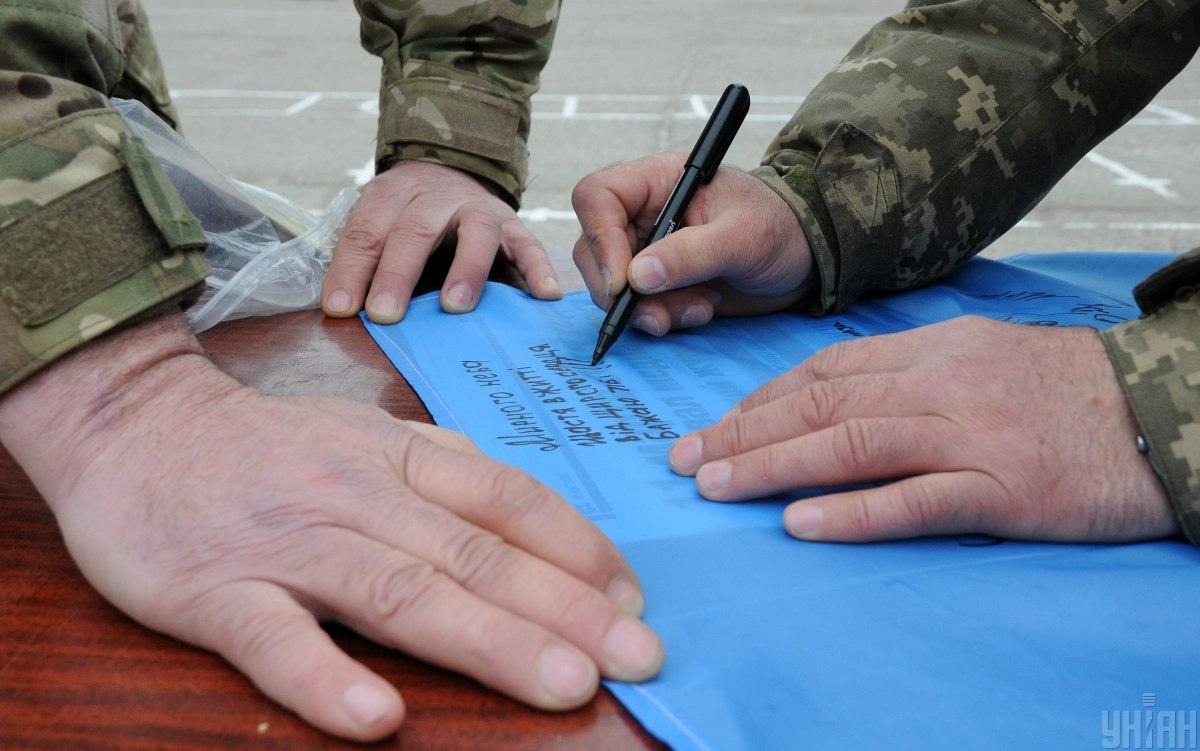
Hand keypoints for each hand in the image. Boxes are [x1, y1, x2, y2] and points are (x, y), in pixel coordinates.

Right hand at [0, 316, 660, 741]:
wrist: (133, 425)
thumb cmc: (269, 443)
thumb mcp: (366, 432)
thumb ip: (444, 467)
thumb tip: (528, 509)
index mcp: (400, 457)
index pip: (508, 499)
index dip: (577, 549)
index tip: (633, 599)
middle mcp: (357, 493)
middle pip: (474, 552)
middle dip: (564, 608)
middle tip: (639, 656)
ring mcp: (288, 543)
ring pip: (398, 592)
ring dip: (487, 640)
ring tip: (564, 684)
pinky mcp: (214, 591)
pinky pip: (273, 639)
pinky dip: (325, 678)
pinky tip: (378, 719)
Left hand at [323, 160, 561, 323]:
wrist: (453, 172)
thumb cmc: (408, 216)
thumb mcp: (378, 223)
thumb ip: (364, 258)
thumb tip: (340, 309)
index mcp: (392, 196)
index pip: (366, 232)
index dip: (352, 270)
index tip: (341, 308)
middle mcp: (436, 197)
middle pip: (415, 231)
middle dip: (398, 274)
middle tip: (384, 314)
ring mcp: (479, 210)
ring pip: (475, 233)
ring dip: (466, 269)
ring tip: (455, 307)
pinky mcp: (514, 225)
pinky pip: (529, 245)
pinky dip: (538, 268)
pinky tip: (543, 295)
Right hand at [571, 152, 812, 335]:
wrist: (806, 259)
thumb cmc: (780, 228)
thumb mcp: (743, 237)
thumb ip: (691, 254)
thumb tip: (636, 278)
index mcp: (657, 181)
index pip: (597, 197)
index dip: (600, 239)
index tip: (623, 282)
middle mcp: (642, 215)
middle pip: (593, 249)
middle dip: (621, 290)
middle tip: (657, 313)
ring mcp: (647, 252)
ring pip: (611, 287)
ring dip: (647, 310)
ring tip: (698, 310)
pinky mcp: (659, 286)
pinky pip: (636, 309)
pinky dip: (662, 320)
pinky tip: (700, 312)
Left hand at [667, 317, 1176, 542]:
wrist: (1156, 411)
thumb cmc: (1059, 390)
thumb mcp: (978, 356)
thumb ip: (906, 373)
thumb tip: (829, 398)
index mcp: (929, 349)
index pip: (822, 373)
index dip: (758, 402)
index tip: (712, 427)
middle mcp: (940, 383)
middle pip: (821, 406)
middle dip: (744, 433)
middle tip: (686, 461)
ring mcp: (970, 434)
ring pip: (853, 446)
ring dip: (775, 467)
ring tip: (717, 486)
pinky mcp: (1002, 487)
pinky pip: (916, 501)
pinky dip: (854, 513)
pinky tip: (802, 523)